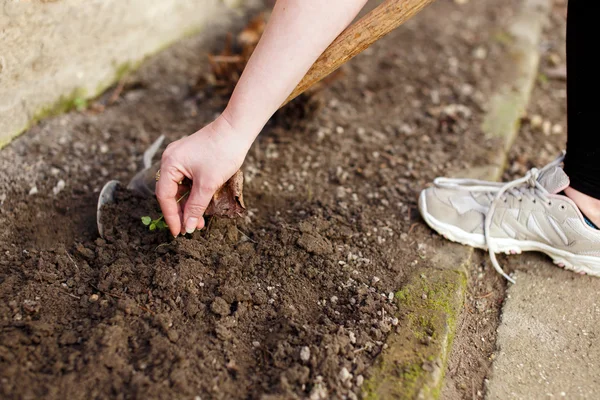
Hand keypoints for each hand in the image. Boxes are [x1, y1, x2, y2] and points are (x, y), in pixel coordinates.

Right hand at [156, 114, 251, 235]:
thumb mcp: (208, 184)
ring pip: (180, 188)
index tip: (179, 233)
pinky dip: (193, 193)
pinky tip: (201, 205)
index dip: (171, 216)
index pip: (164, 196)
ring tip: (200, 221)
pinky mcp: (191, 158)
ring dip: (188, 204)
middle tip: (191, 229)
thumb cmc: (222, 153)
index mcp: (169, 163)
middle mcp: (171, 159)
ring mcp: (180, 157)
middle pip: (170, 192)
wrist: (237, 129)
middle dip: (181, 212)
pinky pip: (187, 180)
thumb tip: (189, 227)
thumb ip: (196, 207)